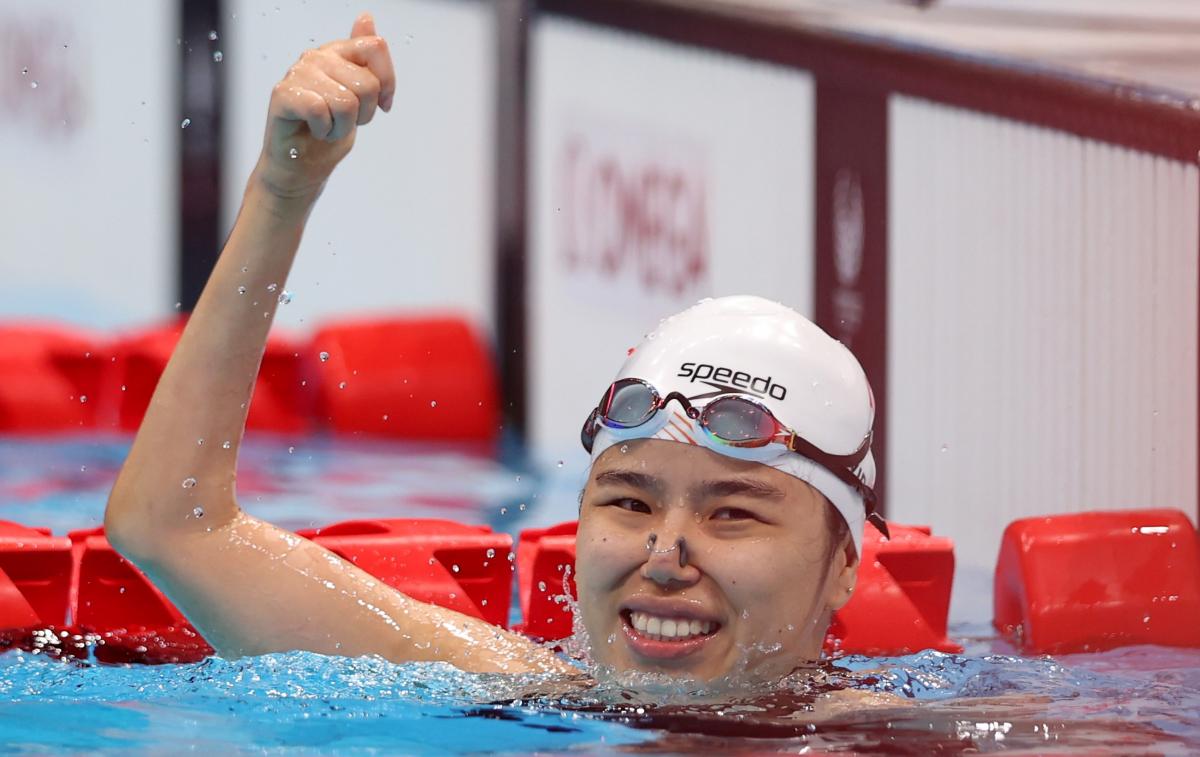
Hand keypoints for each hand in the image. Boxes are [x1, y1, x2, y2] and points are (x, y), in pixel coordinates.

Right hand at [254, 12, 395, 201]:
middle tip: (344, 121)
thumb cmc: (328, 132)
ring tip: (328, 128)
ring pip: (346, 102)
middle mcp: (316, 56)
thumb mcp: (360, 96)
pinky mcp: (283, 94)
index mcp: (337, 52)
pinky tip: (315, 130)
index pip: (375, 46)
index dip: (387, 81)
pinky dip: (324, 130)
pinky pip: (321, 111)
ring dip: (342, 127)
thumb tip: (366, 17)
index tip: (382, 104)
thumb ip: (366, 59)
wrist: (302, 166)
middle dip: (364, 114)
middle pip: (366, 83)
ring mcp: (297, 73)